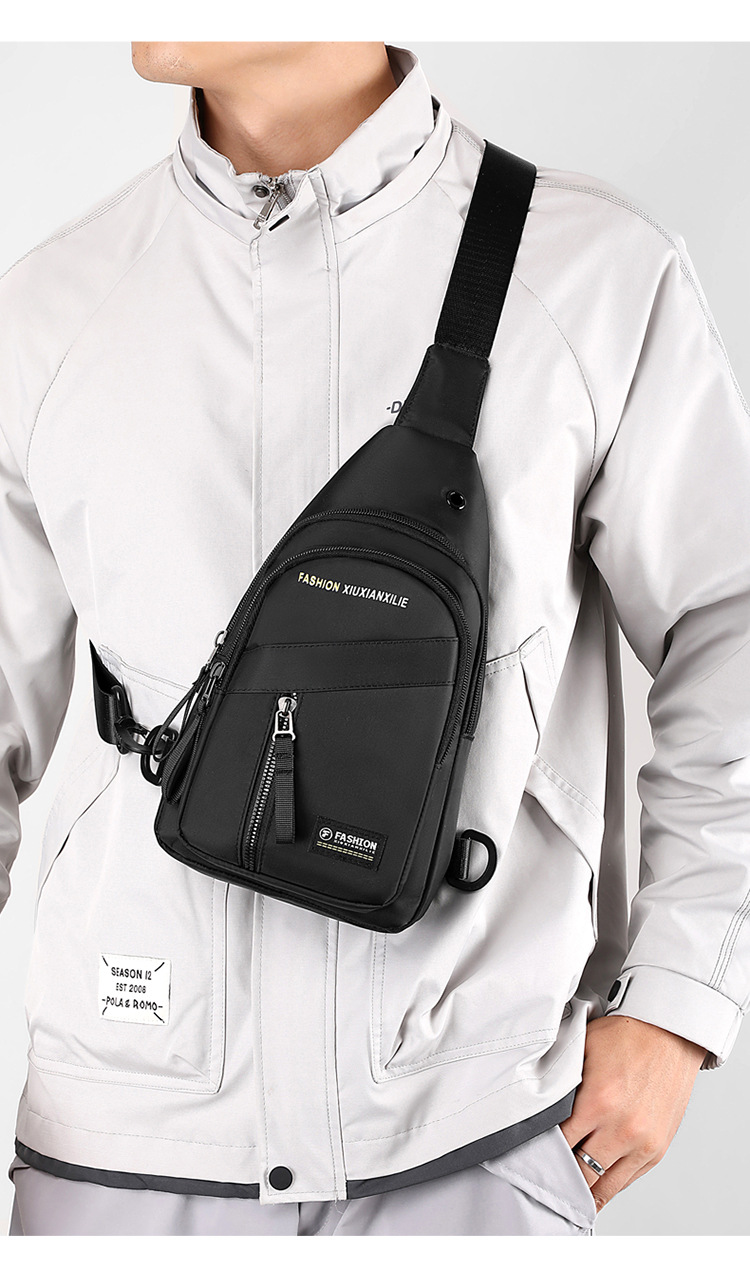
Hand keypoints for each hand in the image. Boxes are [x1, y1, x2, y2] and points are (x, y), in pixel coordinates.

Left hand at [559, 1013, 705, 1211]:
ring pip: (605, 1186)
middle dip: (562, 1176)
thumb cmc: (626, 1038)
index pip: (560, 1146)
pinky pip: (627, 1181)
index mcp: (597, 1104)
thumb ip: (562, 1083)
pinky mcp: (657, 1150)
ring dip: (586, 1188)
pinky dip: (610, 1182)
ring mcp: (642, 1144)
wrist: (669, 1035)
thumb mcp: (583, 1050)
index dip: (543, 1152)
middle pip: (581, 1173)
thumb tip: (541, 1107)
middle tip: (546, 1176)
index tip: (533, 1154)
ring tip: (568, 1188)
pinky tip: (595, 1180)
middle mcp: (621, 1130)